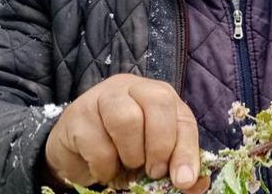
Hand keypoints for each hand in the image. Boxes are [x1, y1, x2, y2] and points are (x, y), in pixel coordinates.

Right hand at [44, 74, 209, 192]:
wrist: (76, 150)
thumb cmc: (122, 149)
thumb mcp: (153, 157)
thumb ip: (175, 167)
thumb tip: (195, 184)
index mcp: (160, 96)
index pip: (183, 118)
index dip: (187, 151)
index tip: (183, 180)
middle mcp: (134, 87)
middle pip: (159, 102)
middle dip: (161, 145)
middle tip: (153, 171)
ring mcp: (103, 97)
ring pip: (127, 119)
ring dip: (131, 154)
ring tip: (127, 165)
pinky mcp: (77, 115)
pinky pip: (97, 143)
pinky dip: (104, 166)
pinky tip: (104, 168)